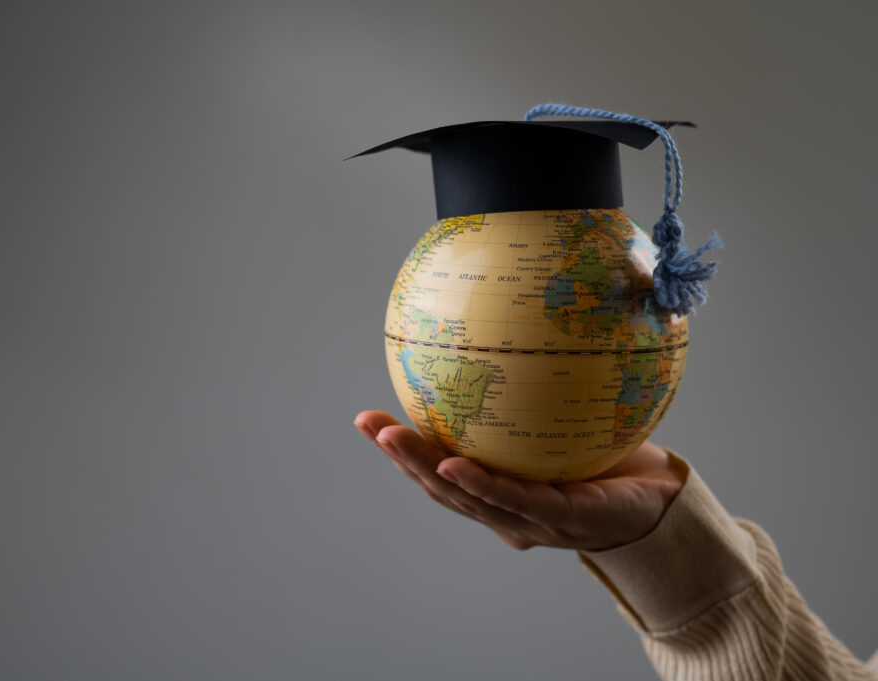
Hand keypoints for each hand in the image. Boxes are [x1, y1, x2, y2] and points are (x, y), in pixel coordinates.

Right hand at [354, 410, 687, 551]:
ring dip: (424, 469)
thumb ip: (536, 390)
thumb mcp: (569, 418)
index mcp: (501, 492)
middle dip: (402, 457)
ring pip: (467, 499)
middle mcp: (507, 512)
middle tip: (368, 424)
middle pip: (443, 488)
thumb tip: (510, 325)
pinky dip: (480, 485)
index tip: (371, 418)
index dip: (405, 449)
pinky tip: (452, 463)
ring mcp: (532, 522)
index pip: (444, 471)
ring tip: (392, 438)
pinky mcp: (565, 521)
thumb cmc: (614, 457)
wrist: (669, 502)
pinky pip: (516, 499)